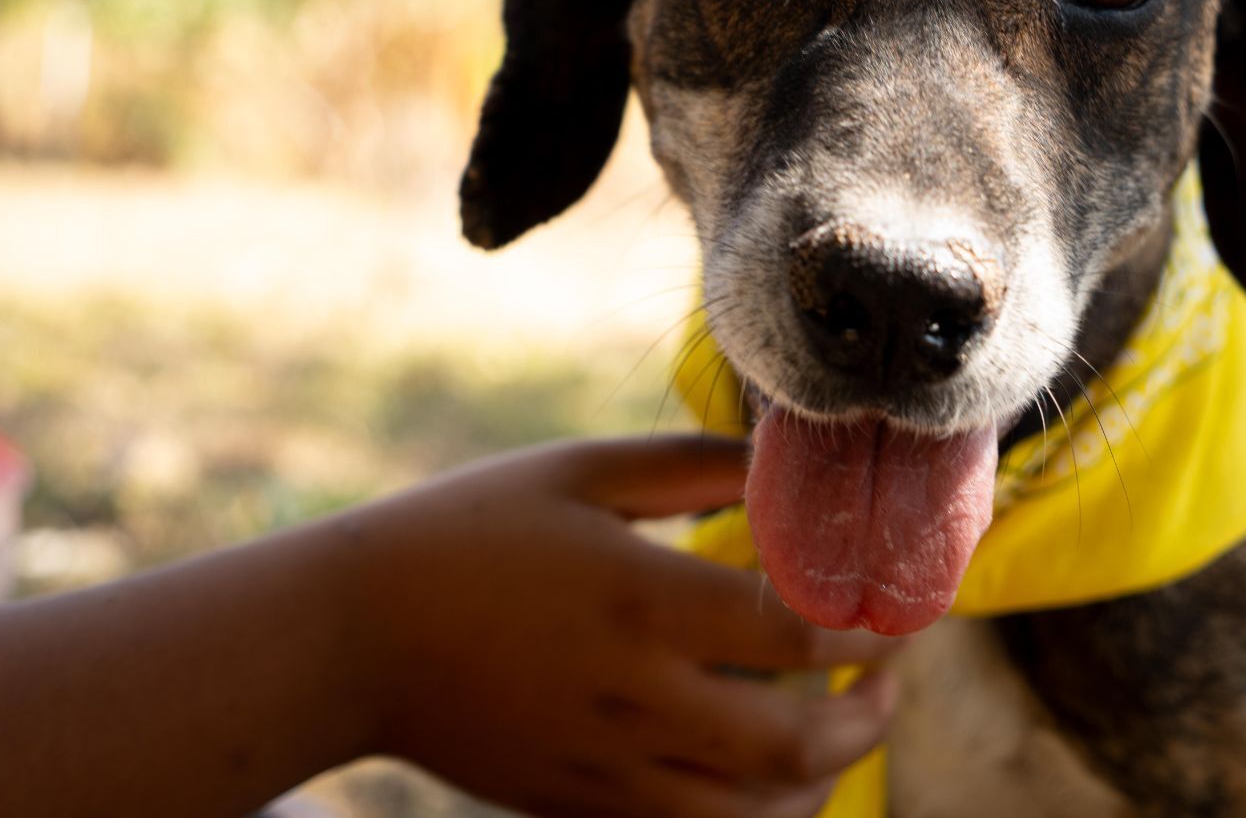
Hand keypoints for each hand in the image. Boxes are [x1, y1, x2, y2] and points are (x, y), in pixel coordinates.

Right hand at [341, 436, 896, 817]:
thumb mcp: (579, 470)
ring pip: (754, 816)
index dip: (871, 624)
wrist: (347, 636)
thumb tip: (781, 463)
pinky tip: (767, 779)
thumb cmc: (466, 532)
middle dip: (871, 716)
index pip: (800, 630)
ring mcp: (607, 767)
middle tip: (888, 677)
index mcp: (644, 599)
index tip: (898, 604)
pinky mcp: (577, 808)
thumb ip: (690, 466)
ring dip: (825, 782)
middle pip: (798, 744)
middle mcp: (637, 696)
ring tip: (842, 732)